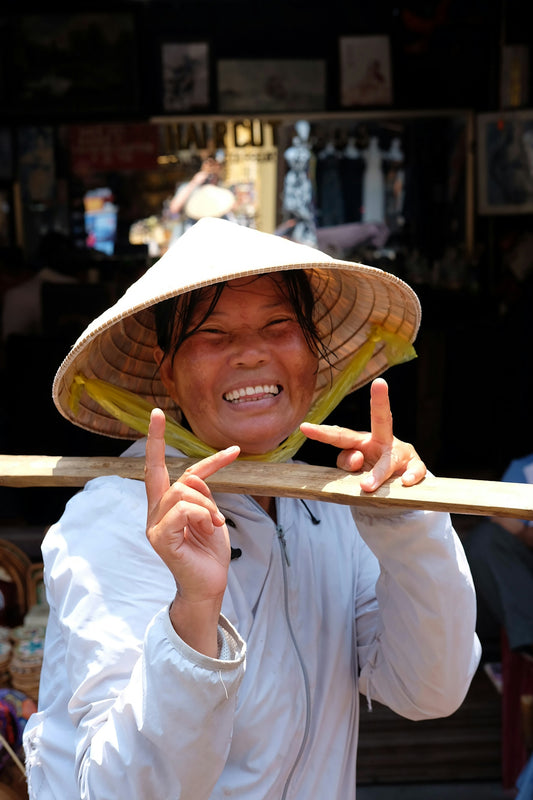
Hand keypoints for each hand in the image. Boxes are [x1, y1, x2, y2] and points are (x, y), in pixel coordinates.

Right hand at [145, 408, 239, 653]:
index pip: (158, 467)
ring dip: (209, 507)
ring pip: (184, 491)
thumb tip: (196, 479)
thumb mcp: (209, 516)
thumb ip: (200, 494)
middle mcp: (154, 512)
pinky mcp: (160, 537)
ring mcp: (154, 525)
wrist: (209, 586)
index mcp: (163, 506)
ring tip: (215, 526)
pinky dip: (205, 515)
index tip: (158, 412)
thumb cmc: (209, 553)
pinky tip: (210, 530)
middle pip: (171, 476)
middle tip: (223, 500)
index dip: (158, 440)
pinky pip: (185, 509)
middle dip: (191, 466)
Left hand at [300, 378, 425, 492]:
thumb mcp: (354, 471)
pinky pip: (415, 469)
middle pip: (380, 420)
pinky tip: (405, 481)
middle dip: (380, 401)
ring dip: (377, 473)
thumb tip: (356, 458)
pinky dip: (411, 475)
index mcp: (361, 441)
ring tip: (366, 486)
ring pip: (389, 459)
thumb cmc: (369, 475)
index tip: (304, 427)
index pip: (340, 436)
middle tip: (379, 383)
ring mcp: (400, 453)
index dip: (322, 433)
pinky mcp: (415, 466)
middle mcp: (382, 441)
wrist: (395, 492)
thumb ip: (348, 463)